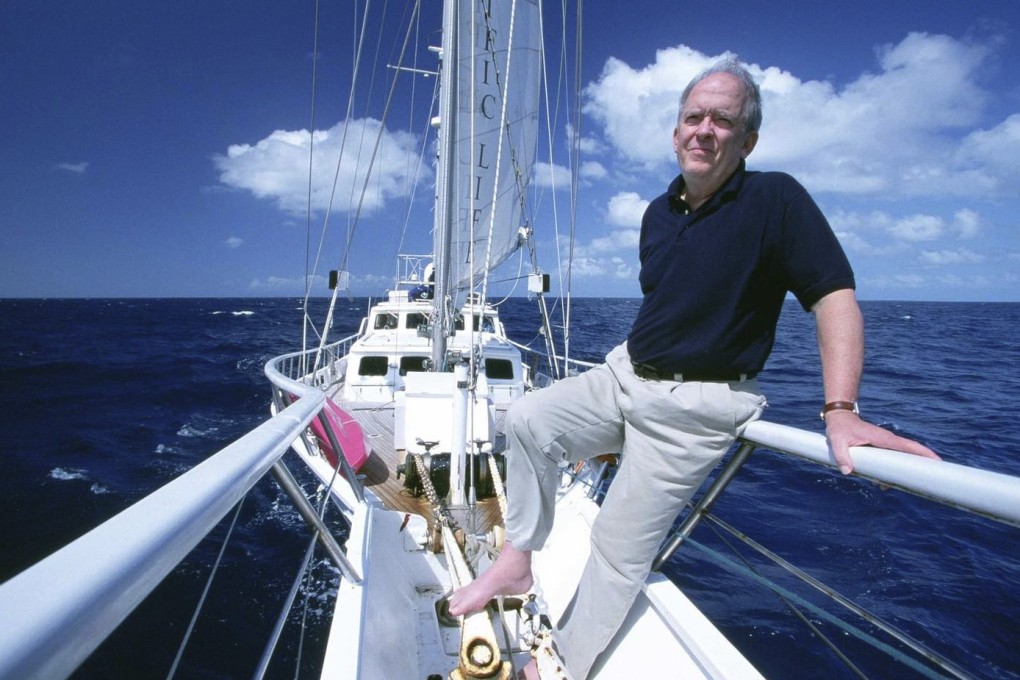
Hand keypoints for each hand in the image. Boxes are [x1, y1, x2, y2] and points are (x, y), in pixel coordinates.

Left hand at [824, 411, 940, 474]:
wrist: (839, 418)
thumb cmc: (839, 428)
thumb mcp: (837, 441)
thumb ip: (841, 456)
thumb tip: (848, 472)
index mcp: (882, 438)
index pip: (907, 445)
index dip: (923, 453)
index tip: (937, 461)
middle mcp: (887, 441)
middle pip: (910, 452)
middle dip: (922, 463)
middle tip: (933, 477)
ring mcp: (885, 444)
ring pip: (901, 458)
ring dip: (905, 471)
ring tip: (907, 486)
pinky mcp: (881, 448)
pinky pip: (891, 459)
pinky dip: (892, 471)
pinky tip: (885, 484)